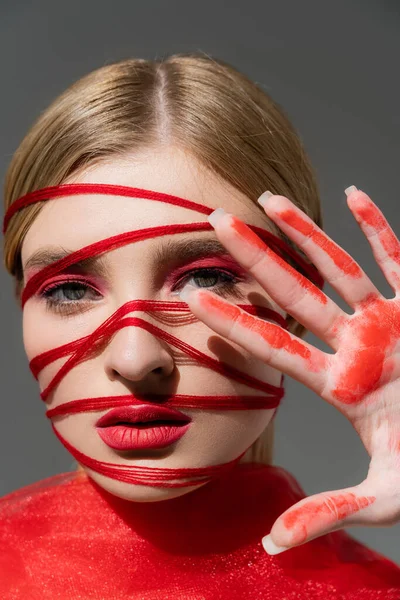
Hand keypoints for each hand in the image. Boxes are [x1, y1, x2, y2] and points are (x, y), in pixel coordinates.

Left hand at [178, 186, 399, 554]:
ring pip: (338, 267)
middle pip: (291, 293)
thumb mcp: (382, 496)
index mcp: (337, 384)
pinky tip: (353, 196)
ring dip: (305, 233)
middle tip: (213, 221)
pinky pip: (399, 260)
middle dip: (252, 258)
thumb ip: (327, 511)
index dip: (232, 323)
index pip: (272, 347)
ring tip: (268, 199)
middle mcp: (353, 345)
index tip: (190, 299)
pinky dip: (378, 229)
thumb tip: (272, 547)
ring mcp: (387, 321)